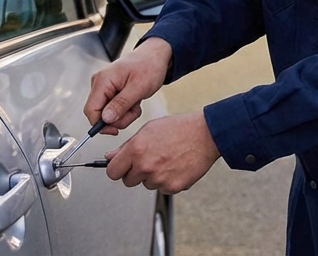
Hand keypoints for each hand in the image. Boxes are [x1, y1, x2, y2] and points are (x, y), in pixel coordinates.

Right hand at [83, 37, 172, 134]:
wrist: (155, 57)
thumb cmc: (149, 66)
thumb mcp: (138, 87)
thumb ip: (121, 104)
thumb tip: (106, 119)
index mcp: (103, 80)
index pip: (91, 110)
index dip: (101, 124)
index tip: (116, 129)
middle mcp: (100, 84)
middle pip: (99, 114)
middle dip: (118, 118)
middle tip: (134, 111)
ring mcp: (104, 88)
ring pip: (108, 114)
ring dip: (124, 114)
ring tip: (136, 103)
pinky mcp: (110, 92)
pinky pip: (114, 110)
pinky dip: (125, 110)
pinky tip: (134, 102)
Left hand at [104, 112, 219, 193]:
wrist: (206, 135)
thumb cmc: (179, 128)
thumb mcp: (149, 129)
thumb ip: (126, 146)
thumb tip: (110, 157)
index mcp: (136, 149)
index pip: (112, 172)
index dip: (117, 169)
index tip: (121, 167)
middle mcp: (145, 166)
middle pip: (128, 181)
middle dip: (135, 173)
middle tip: (149, 160)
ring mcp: (159, 178)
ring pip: (146, 184)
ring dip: (152, 176)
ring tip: (166, 159)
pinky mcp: (172, 187)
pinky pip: (162, 188)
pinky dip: (167, 180)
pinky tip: (175, 166)